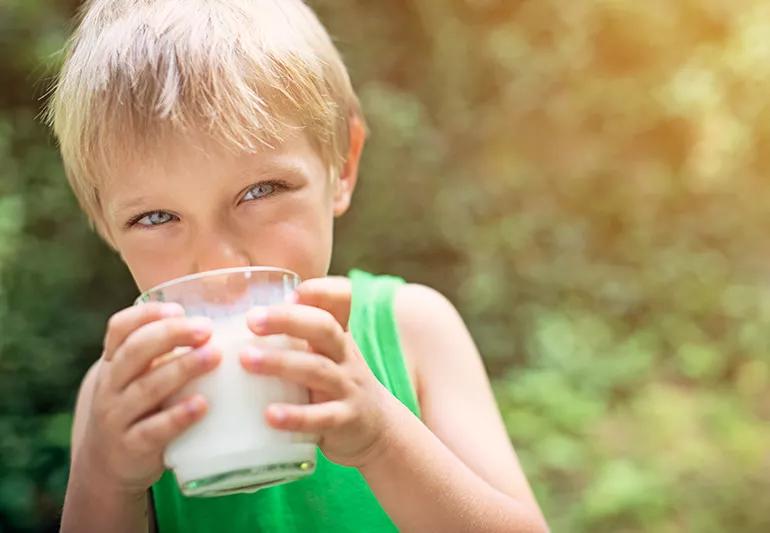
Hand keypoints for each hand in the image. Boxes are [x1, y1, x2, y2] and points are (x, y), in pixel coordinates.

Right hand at [79, 302, 221, 493]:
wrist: (107, 466)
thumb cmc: (139, 409)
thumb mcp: (139, 378)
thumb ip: (164, 352)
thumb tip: (221, 321)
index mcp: (113, 362)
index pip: (119, 328)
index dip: (146, 314)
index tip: (179, 308)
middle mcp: (110, 386)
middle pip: (135, 352)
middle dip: (171, 335)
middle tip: (207, 329)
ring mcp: (117, 417)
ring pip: (146, 388)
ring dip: (182, 369)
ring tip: (214, 356)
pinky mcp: (131, 447)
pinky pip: (153, 430)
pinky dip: (178, 416)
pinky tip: (202, 405)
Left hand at [241, 277, 393, 467]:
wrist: (379, 430)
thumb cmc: (336, 387)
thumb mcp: (326, 356)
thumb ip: (295, 338)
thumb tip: (237, 319)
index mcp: (336, 337)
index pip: (340, 302)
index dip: (321, 291)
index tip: (292, 291)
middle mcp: (345, 357)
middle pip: (324, 328)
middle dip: (288, 320)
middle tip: (251, 320)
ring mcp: (347, 388)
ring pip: (317, 369)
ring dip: (281, 363)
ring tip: (247, 360)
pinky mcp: (345, 420)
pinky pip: (321, 417)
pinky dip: (296, 416)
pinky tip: (269, 415)